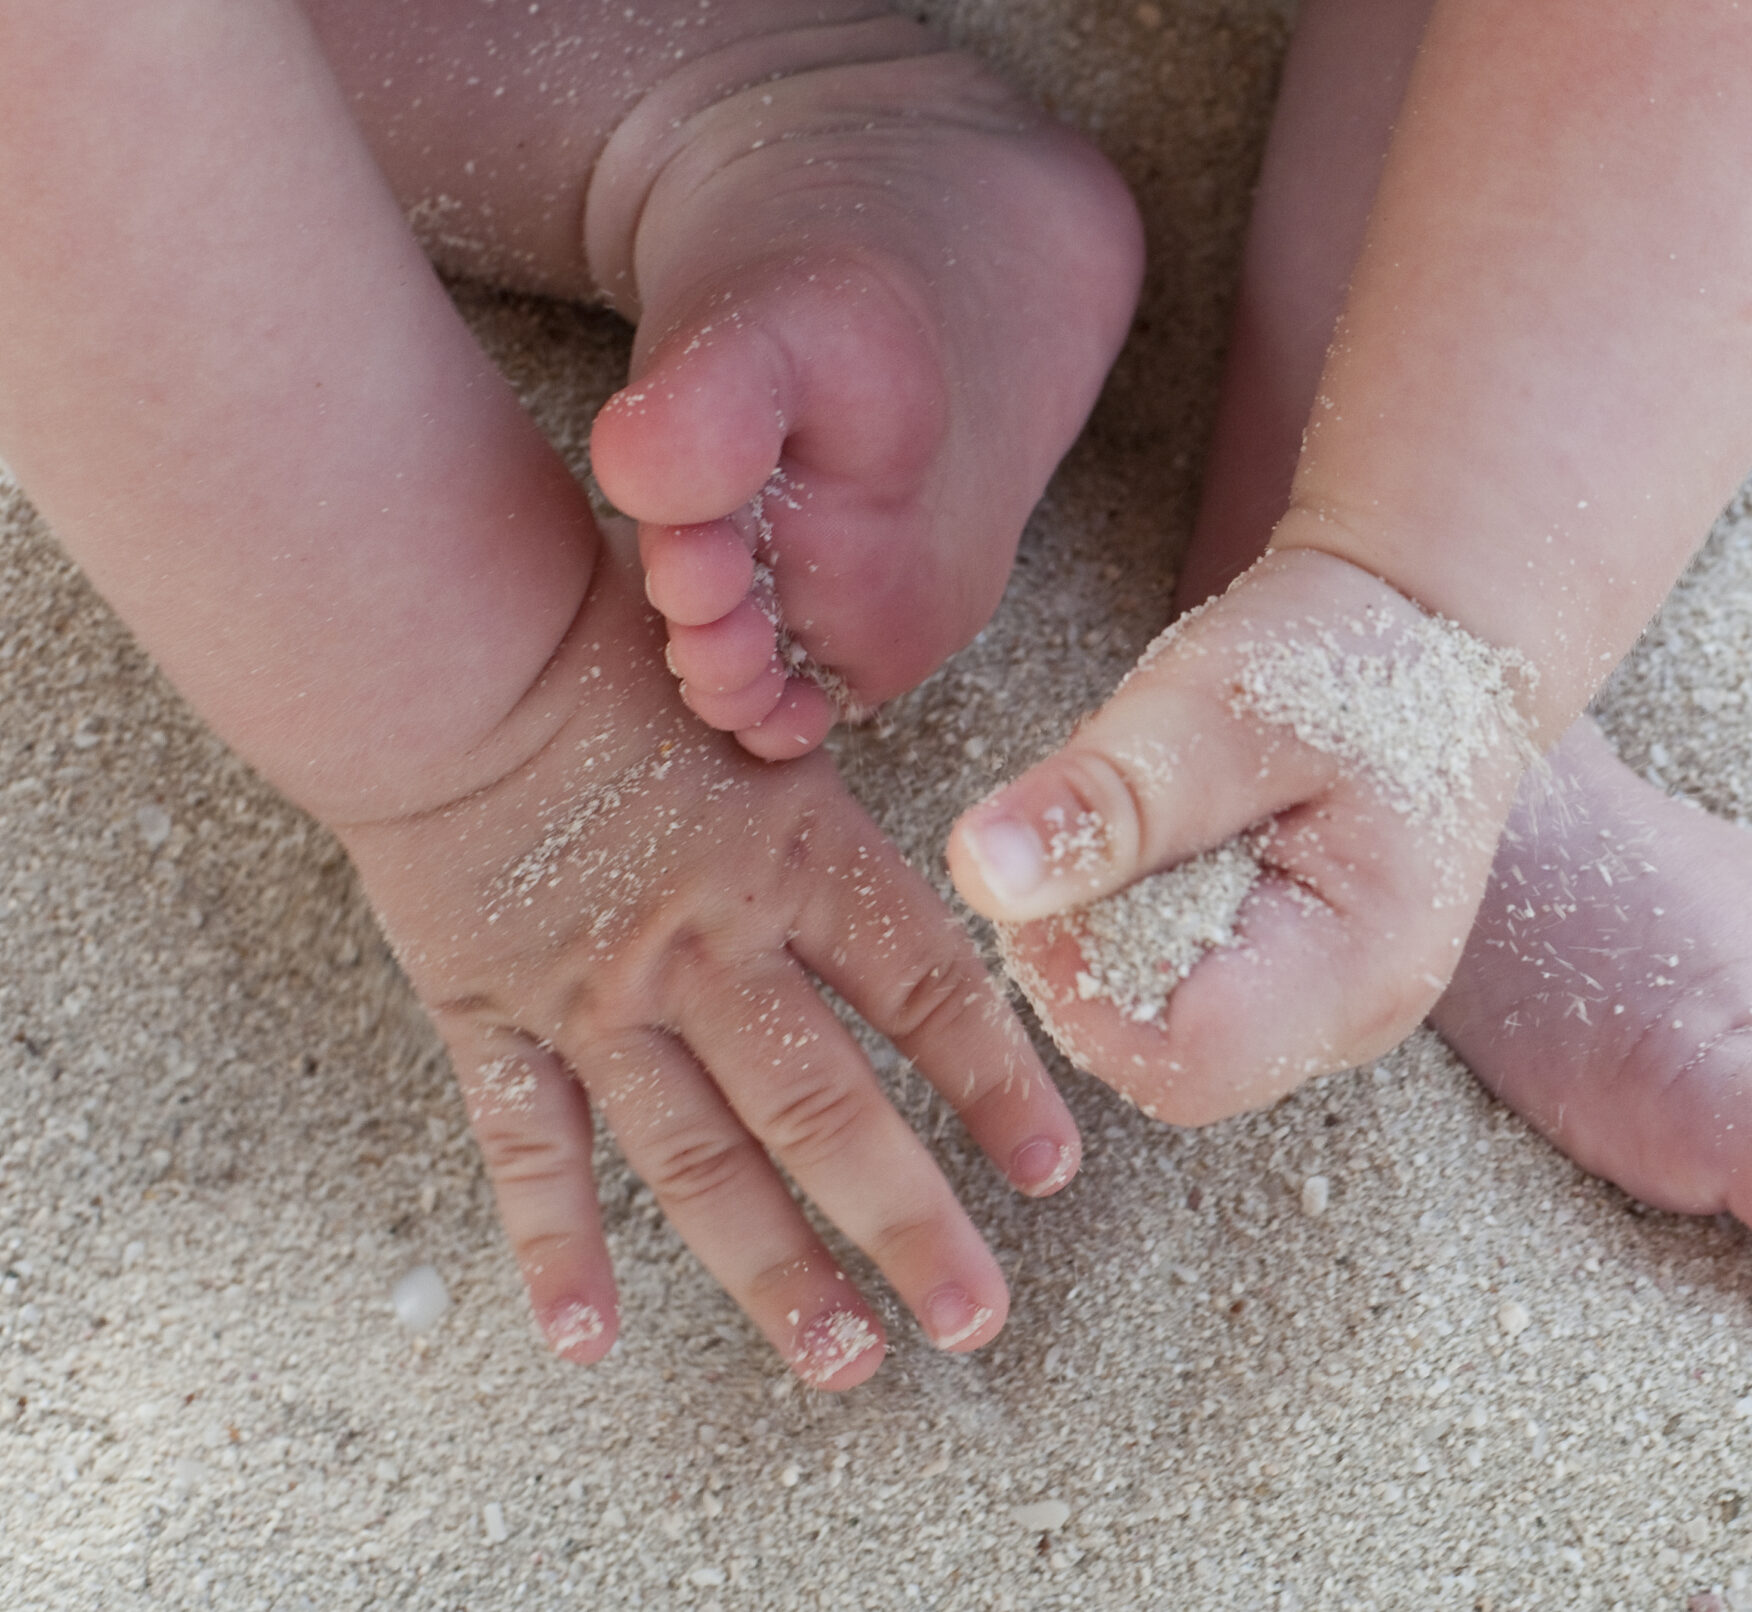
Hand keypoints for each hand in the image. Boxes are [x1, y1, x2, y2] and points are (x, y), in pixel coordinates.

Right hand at [337, 541, 1078, 1383]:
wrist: (444, 647)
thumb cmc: (613, 647)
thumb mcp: (761, 691)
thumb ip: (837, 771)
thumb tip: (920, 790)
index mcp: (796, 854)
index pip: (923, 989)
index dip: (994, 1079)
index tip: (1052, 1167)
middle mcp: (711, 944)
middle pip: (826, 1108)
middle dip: (908, 1220)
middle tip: (975, 1317)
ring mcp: (600, 994)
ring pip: (699, 1157)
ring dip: (774, 1268)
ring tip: (844, 1359)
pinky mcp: (495, 1016)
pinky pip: (527, 1150)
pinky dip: (555, 1245)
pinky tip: (589, 1338)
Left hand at [947, 548, 1535, 1122]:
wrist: (1428, 630)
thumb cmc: (1342, 653)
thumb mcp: (1212, 701)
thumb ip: (1107, 798)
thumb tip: (981, 875)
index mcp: (1360, 968)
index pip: (1176, 1062)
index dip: (1080, 982)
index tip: (1071, 858)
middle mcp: (1357, 1022)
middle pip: (1160, 1058)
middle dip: (1096, 948)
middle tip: (1119, 816)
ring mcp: (1333, 1016)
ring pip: (1162, 1031)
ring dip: (1119, 930)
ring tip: (1161, 816)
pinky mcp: (1300, 992)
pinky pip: (1184, 995)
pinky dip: (1148, 922)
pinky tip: (1178, 841)